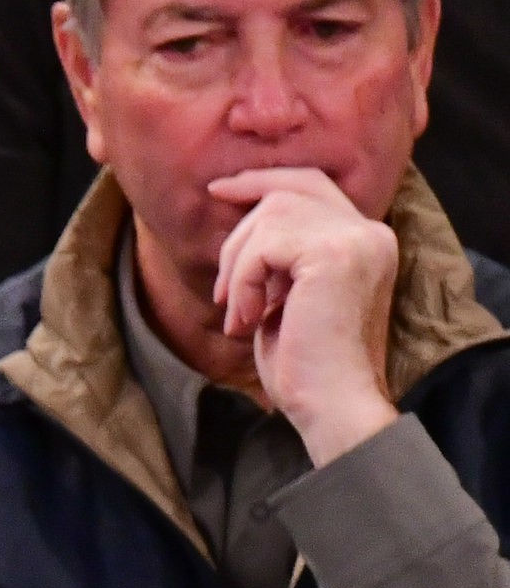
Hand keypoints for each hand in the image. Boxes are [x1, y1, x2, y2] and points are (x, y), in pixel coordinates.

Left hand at [208, 168, 399, 463]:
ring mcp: (356, 239)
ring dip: (239, 267)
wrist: (331, 406)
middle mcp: (369, 232)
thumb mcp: (286, 303)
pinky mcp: (333, 255)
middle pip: (287, 192)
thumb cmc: (305, 370)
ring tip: (239, 316)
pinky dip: (243, 281)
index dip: (264, 181)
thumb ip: (278, 263)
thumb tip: (241, 238)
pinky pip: (265, 245)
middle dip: (239, 236)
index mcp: (364, 241)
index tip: (220, 190)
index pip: (312, 185)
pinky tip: (246, 321)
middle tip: (222, 294)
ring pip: (272, 213)